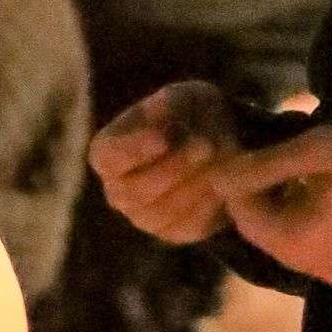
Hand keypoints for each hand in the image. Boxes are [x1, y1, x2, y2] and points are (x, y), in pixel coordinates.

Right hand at [89, 80, 238, 243]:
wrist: (216, 143)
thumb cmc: (187, 115)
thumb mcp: (181, 98)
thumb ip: (170, 106)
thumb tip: (161, 117)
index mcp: (106, 154)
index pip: (109, 158)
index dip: (133, 150)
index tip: (162, 138)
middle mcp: (117, 191)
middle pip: (137, 189)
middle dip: (175, 166)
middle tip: (206, 145)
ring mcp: (143, 217)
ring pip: (165, 210)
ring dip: (196, 184)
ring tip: (220, 159)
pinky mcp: (174, 233)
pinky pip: (190, 225)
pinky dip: (210, 203)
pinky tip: (224, 180)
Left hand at [211, 117, 331, 285]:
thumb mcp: (316, 152)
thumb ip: (264, 166)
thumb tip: (217, 176)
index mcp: (302, 246)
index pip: (245, 220)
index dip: (236, 184)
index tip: (239, 151)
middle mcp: (318, 268)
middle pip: (268, 232)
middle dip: (260, 194)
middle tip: (263, 153)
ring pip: (293, 237)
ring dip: (285, 202)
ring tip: (291, 162)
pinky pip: (320, 242)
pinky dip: (309, 214)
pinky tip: (319, 182)